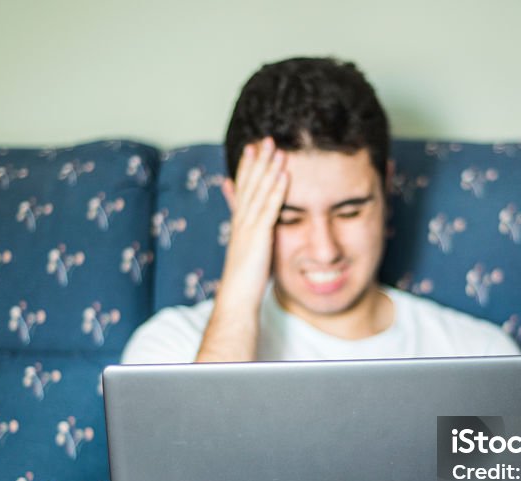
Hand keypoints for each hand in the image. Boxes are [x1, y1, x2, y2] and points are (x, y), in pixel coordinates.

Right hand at [195, 138, 287, 361]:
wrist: (236, 301)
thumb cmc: (245, 284)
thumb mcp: (249, 255)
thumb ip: (253, 239)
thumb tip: (257, 233)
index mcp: (240, 225)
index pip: (244, 191)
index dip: (248, 169)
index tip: (254, 149)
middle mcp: (241, 222)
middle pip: (248, 185)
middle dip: (256, 160)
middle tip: (263, 138)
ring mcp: (248, 229)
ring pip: (258, 192)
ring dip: (267, 168)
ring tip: (276, 147)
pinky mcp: (258, 238)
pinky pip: (269, 209)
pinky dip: (276, 190)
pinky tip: (284, 174)